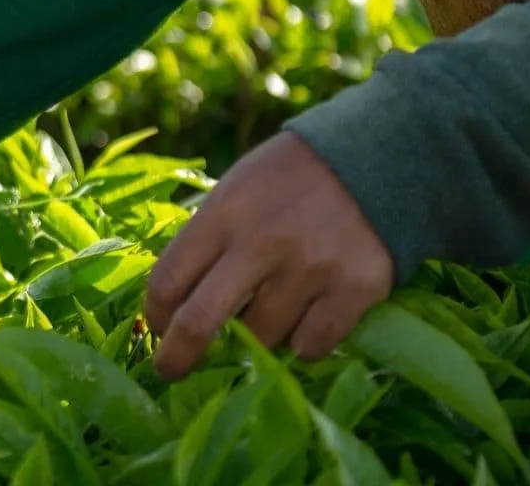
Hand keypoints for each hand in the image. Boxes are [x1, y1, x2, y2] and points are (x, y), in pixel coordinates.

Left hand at [144, 130, 393, 380]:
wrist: (373, 159)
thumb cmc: (289, 179)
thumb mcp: (236, 191)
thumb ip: (208, 240)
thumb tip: (177, 303)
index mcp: (223, 215)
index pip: (168, 280)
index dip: (155, 314)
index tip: (159, 327)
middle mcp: (260, 244)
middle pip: (199, 323)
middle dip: (177, 356)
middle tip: (171, 370)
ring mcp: (309, 270)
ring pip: (260, 339)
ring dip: (255, 340)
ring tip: (266, 316)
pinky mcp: (353, 290)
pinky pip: (311, 346)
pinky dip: (303, 343)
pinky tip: (307, 319)